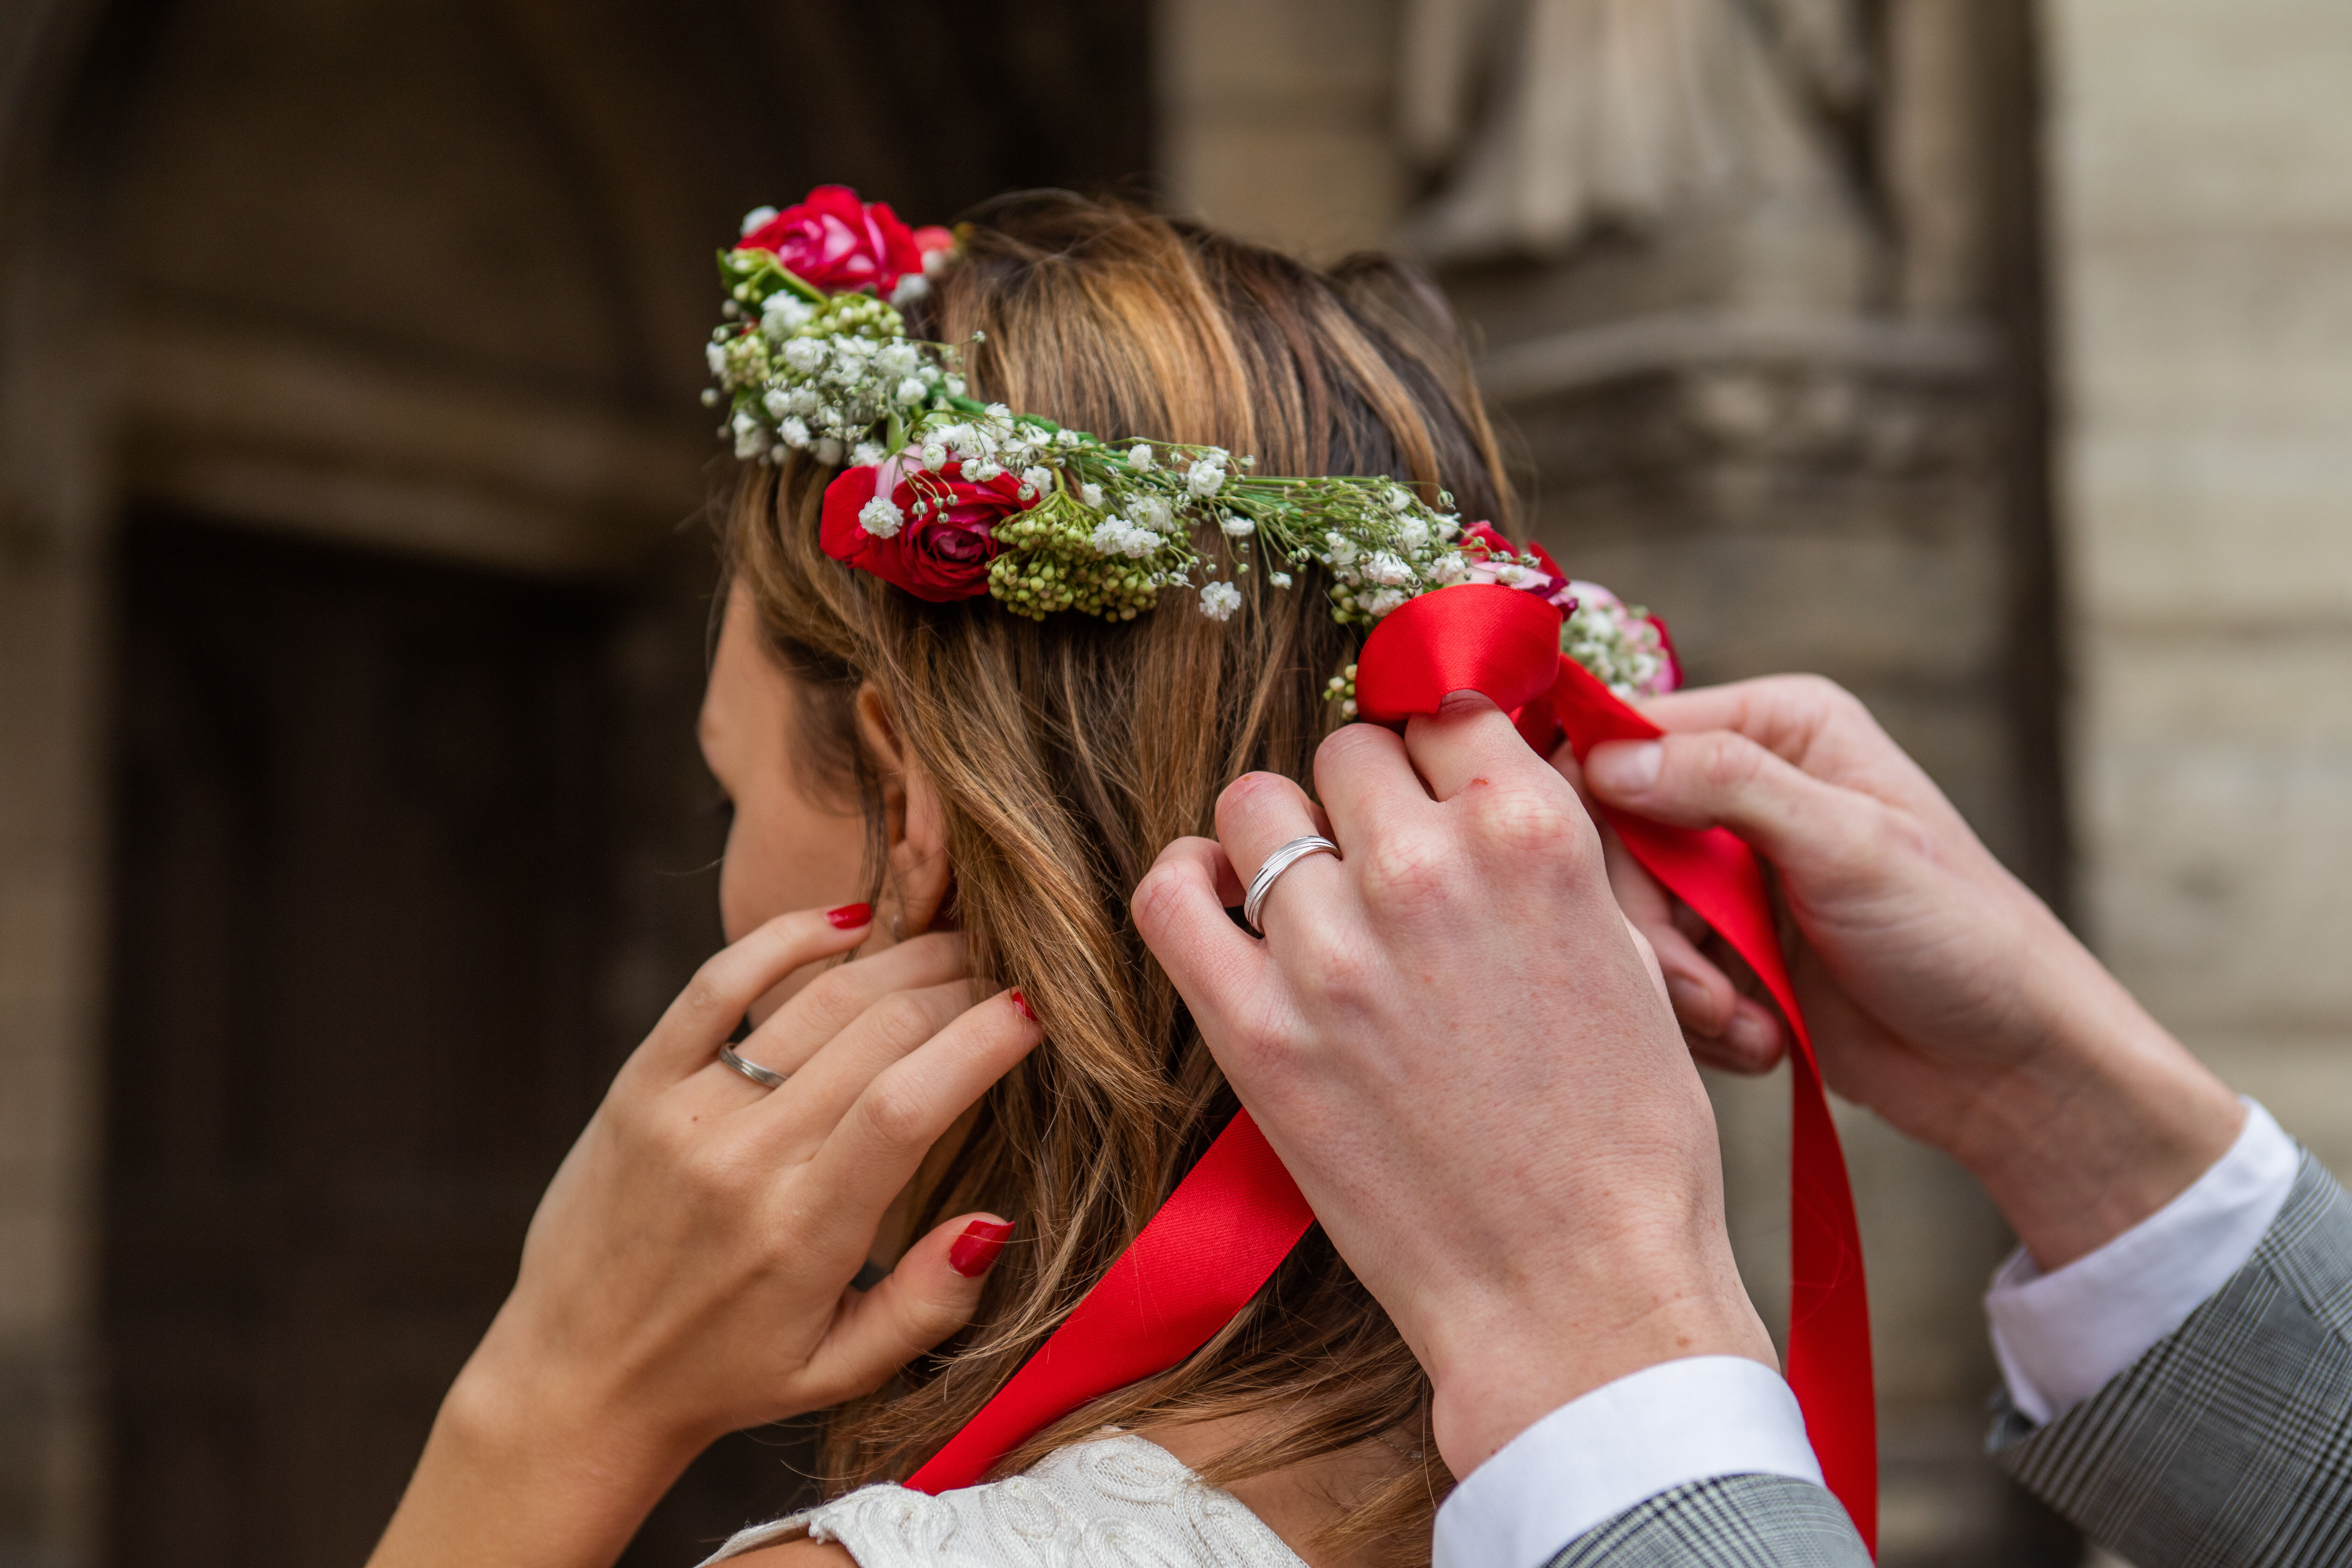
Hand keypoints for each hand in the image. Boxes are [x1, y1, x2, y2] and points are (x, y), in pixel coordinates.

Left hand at [368, 909, 1041, 1567]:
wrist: (577, 1378)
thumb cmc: (726, 1373)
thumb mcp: (841, 1371)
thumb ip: (929, 1304)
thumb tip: (995, 1220)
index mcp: (806, 1233)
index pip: (911, 1104)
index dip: (984, 1040)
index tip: (1037, 1008)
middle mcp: (746, 1162)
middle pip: (878, 1034)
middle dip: (960, 986)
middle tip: (1007, 971)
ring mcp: (687, 1114)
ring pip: (816, 999)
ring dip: (899, 960)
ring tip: (951, 947)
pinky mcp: (639, 1086)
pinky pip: (717, 983)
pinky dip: (786, 939)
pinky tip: (847, 923)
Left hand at [1134, 694, 1772, 1479]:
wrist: (1578, 1294)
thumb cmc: (1624, 1142)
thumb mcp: (1626, 957)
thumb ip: (1545, 852)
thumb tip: (1480, 780)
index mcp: (1532, 837)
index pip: (1446, 717)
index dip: (1440, 756)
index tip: (1435, 792)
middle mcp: (1425, 870)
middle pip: (1349, 752)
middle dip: (1367, 796)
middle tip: (1382, 861)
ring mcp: (1330, 949)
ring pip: (1257, 806)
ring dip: (1284, 837)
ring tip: (1310, 895)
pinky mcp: (1255, 1030)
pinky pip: (1172, 895)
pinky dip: (1187, 881)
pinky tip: (1216, 898)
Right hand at [1569, 675, 2241, 1267]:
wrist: (2008, 1066)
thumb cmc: (1959, 935)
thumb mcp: (1847, 844)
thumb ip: (1727, 785)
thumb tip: (1608, 758)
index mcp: (1777, 729)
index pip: (1628, 738)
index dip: (1596, 806)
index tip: (1598, 886)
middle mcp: (1741, 789)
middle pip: (1613, 840)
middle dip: (1651, 930)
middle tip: (1705, 996)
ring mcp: (1729, 876)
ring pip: (1628, 917)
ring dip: (1679, 987)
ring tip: (1747, 1029)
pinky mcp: (1727, 949)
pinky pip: (1658, 974)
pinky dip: (1699, 1019)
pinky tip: (1760, 1041)